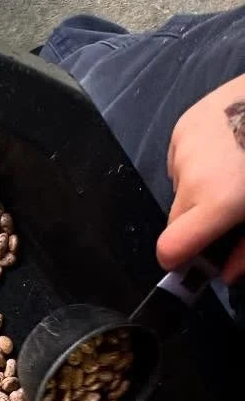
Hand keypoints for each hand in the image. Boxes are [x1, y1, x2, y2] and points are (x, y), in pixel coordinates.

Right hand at [158, 73, 244, 281]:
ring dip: (197, 188)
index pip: (169, 249)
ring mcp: (183, 148)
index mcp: (215, 203)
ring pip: (179, 188)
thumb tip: (224, 276)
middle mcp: (190, 178)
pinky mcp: (184, 124)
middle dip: (194, 222)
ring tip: (230, 167)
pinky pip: (180, 159)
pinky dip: (197, 161)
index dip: (177, 259)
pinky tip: (224, 145)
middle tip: (226, 208)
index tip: (193, 257)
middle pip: (174, 220)